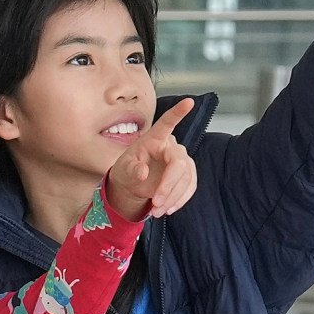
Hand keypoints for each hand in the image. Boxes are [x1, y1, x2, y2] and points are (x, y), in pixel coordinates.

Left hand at [105, 98, 197, 220]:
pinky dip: (180, 200)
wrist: (133, 185)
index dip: (178, 113)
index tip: (189, 102)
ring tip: (157, 211)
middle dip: (168, 187)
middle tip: (156, 204)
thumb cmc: (127, 171)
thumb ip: (131, 170)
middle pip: (179, 165)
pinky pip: (190, 187)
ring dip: (173, 198)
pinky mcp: (187, 174)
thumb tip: (143, 172)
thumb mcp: (122, 170)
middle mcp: (171, 147)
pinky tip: (168, 209)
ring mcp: (182, 160)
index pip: (167, 123)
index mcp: (154, 139)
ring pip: (186, 179)